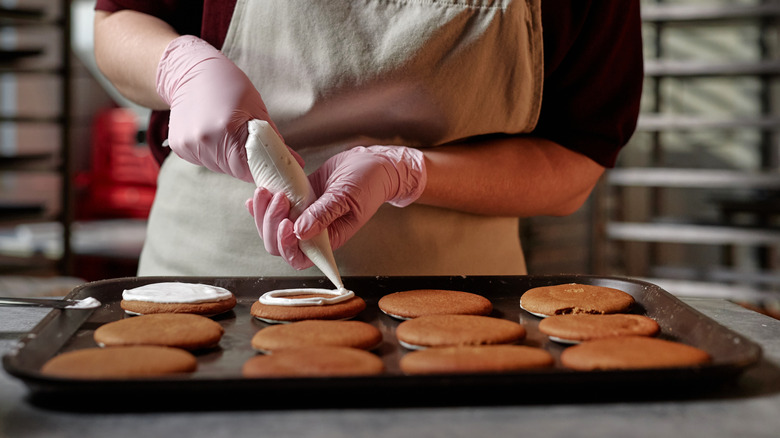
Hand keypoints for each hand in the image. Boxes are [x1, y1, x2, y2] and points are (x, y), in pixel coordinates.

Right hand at [156, 35, 301, 181]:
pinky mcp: (179, 146)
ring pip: (218, 167)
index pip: (248, 169)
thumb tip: (296, 163)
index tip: (268, 167)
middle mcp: (204, 139)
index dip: (260, 169)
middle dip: (246, 163)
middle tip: (249, 145)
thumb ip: (274, 140)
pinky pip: (203, 160)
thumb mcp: (257, 108)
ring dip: (228, 159)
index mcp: (226, 129)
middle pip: (233, 170)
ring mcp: (189, 144)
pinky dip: (212, 153)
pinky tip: (212, 132)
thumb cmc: (228, 84)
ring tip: (228, 133)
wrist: (190, 71)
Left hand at [245, 145, 425, 268]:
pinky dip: (262, 205)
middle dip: (271, 224)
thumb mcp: (347, 197)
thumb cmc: (368, 183)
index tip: (286, 223)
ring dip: (263, 213)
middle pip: (279, 244)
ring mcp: (304, 216)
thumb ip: (324, 214)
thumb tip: (300, 231)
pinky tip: (255, 197)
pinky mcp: (298, 201)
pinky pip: (275, 210)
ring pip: (273, 227)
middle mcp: (313, 232)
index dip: (287, 246)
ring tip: (265, 191)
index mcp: (329, 239)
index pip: (300, 258)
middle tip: (277, 198)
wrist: (372, 164)